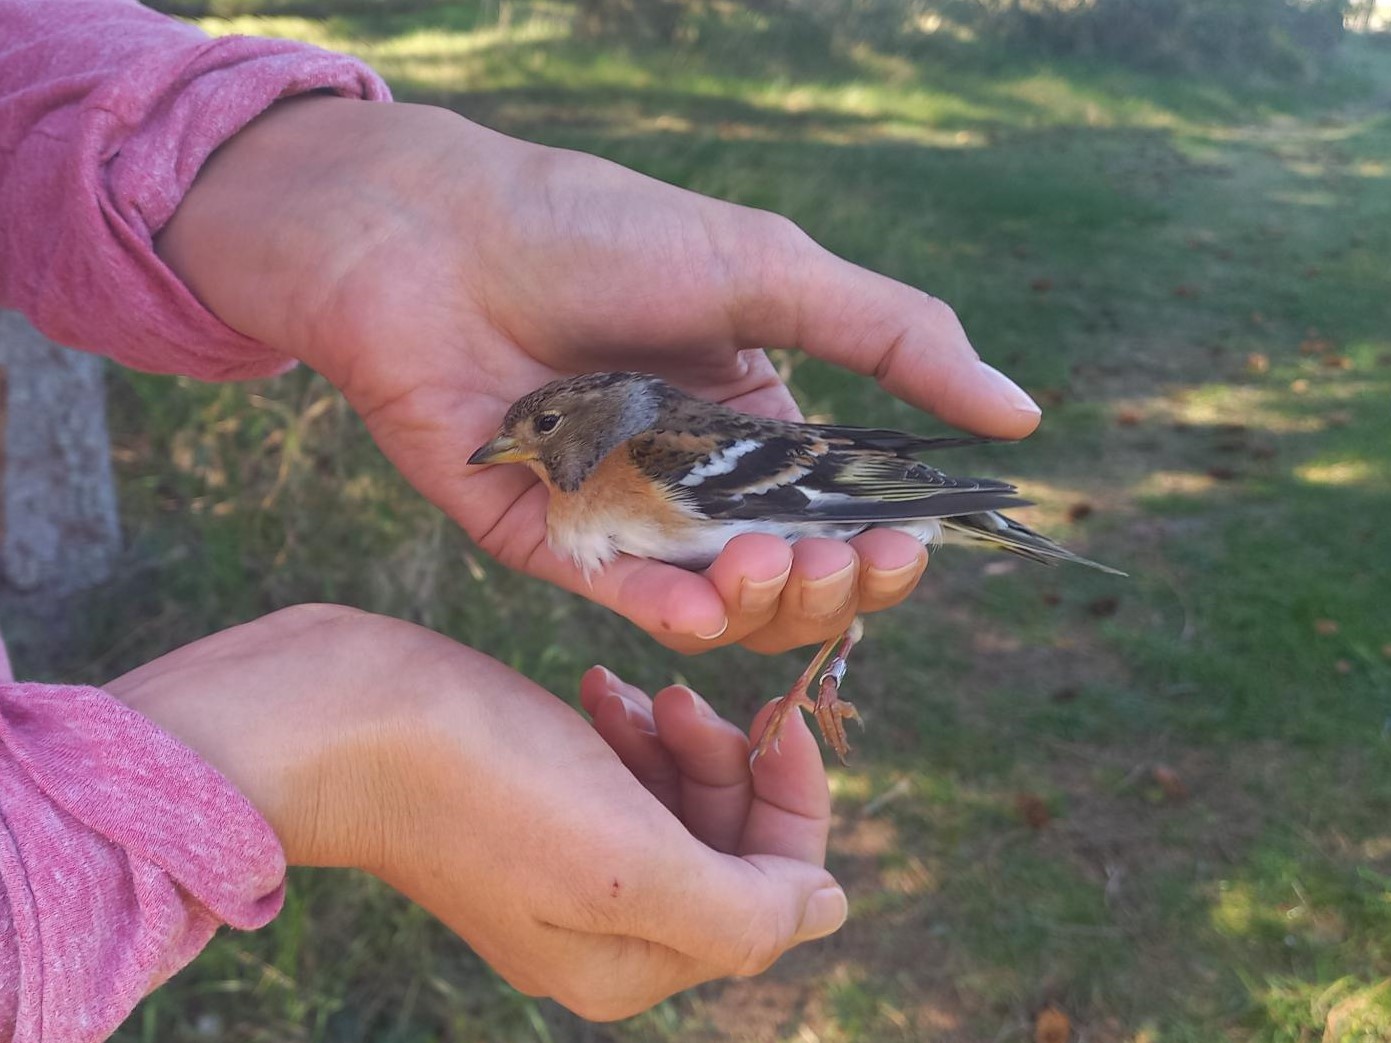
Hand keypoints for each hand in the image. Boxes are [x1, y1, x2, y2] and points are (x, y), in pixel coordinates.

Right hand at [105, 605, 845, 1019]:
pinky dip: (629, 725)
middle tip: (681, 699)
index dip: (792, 799)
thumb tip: (830, 910)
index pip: (778, 890)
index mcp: (636, 961)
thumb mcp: (631, 864)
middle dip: (726, 761)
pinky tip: (599, 688)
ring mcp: (567, 869)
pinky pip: (623, 773)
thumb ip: (744, 908)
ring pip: (681, 798)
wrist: (339, 721)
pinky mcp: (536, 810)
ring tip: (628, 690)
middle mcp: (608, 929)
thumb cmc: (485, 784)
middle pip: (731, 842)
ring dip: (676, 735)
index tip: (768, 715)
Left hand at [156, 96, 1040, 652]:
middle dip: (832, 586)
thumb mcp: (769, 273)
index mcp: (759, 424)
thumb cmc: (603, 236)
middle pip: (791, 576)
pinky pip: (625, 604)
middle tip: (848, 562)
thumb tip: (1021, 417)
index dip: (887, 544)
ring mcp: (626, 516)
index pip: (846, 515)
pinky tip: (699, 609)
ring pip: (717, 606)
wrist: (434, 240)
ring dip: (760, 605)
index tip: (912, 545)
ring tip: (766, 566)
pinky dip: (671, 616)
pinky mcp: (552, 543)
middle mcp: (698, 480)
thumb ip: (894, 338)